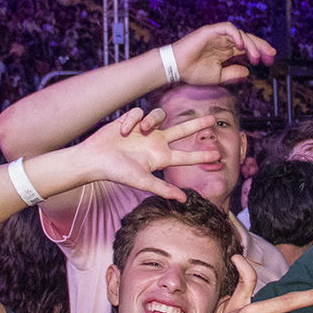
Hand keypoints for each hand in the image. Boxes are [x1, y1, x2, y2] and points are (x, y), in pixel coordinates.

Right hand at [80, 108, 220, 200]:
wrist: (95, 159)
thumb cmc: (117, 172)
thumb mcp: (143, 181)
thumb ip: (164, 189)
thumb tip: (185, 199)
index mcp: (161, 157)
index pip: (186, 156)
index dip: (201, 156)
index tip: (217, 156)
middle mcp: (156, 142)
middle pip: (182, 131)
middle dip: (197, 124)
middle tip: (212, 119)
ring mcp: (145, 130)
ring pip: (160, 115)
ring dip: (152, 121)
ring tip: (142, 129)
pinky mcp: (132, 120)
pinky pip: (139, 113)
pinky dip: (132, 121)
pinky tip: (123, 130)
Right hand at [170, 23, 275, 86]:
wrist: (176, 68)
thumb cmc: (193, 72)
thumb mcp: (218, 77)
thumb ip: (233, 73)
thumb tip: (248, 72)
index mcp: (226, 51)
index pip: (247, 48)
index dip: (260, 52)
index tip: (270, 60)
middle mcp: (224, 41)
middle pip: (248, 40)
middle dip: (261, 47)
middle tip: (270, 56)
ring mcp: (218, 35)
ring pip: (240, 34)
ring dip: (251, 44)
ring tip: (256, 57)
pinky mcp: (211, 31)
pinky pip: (228, 28)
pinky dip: (236, 35)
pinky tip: (241, 45)